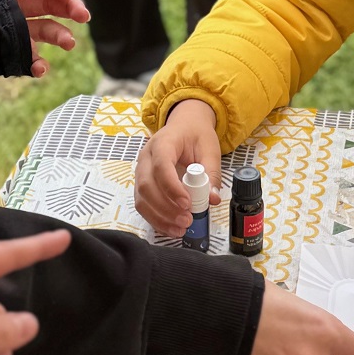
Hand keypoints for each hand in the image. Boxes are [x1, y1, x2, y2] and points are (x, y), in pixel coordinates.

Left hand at [5, 0, 89, 77]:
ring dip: (61, 35)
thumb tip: (31, 20)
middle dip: (69, 7)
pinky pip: (32, 58)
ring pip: (46, 28)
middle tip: (84, 17)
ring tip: (69, 43)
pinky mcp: (13, 53)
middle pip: (49, 2)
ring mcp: (15, 31)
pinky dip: (39, 64)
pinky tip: (41, 69)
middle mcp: (13, 8)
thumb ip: (4, 10)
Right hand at [135, 99, 221, 234]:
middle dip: (166, 208)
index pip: (161, 166)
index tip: (187, 204)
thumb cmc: (195, 135)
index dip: (172, 187)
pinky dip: (156, 219)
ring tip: (181, 228)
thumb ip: (212, 173)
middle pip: (147, 186)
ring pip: (141, 198)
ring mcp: (141, 171)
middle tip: (187, 220)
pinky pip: (143, 204)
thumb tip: (213, 198)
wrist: (184, 126)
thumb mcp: (210, 148)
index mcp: (163, 143)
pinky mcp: (142, 184)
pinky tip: (172, 228)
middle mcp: (146, 157)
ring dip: (159, 217)